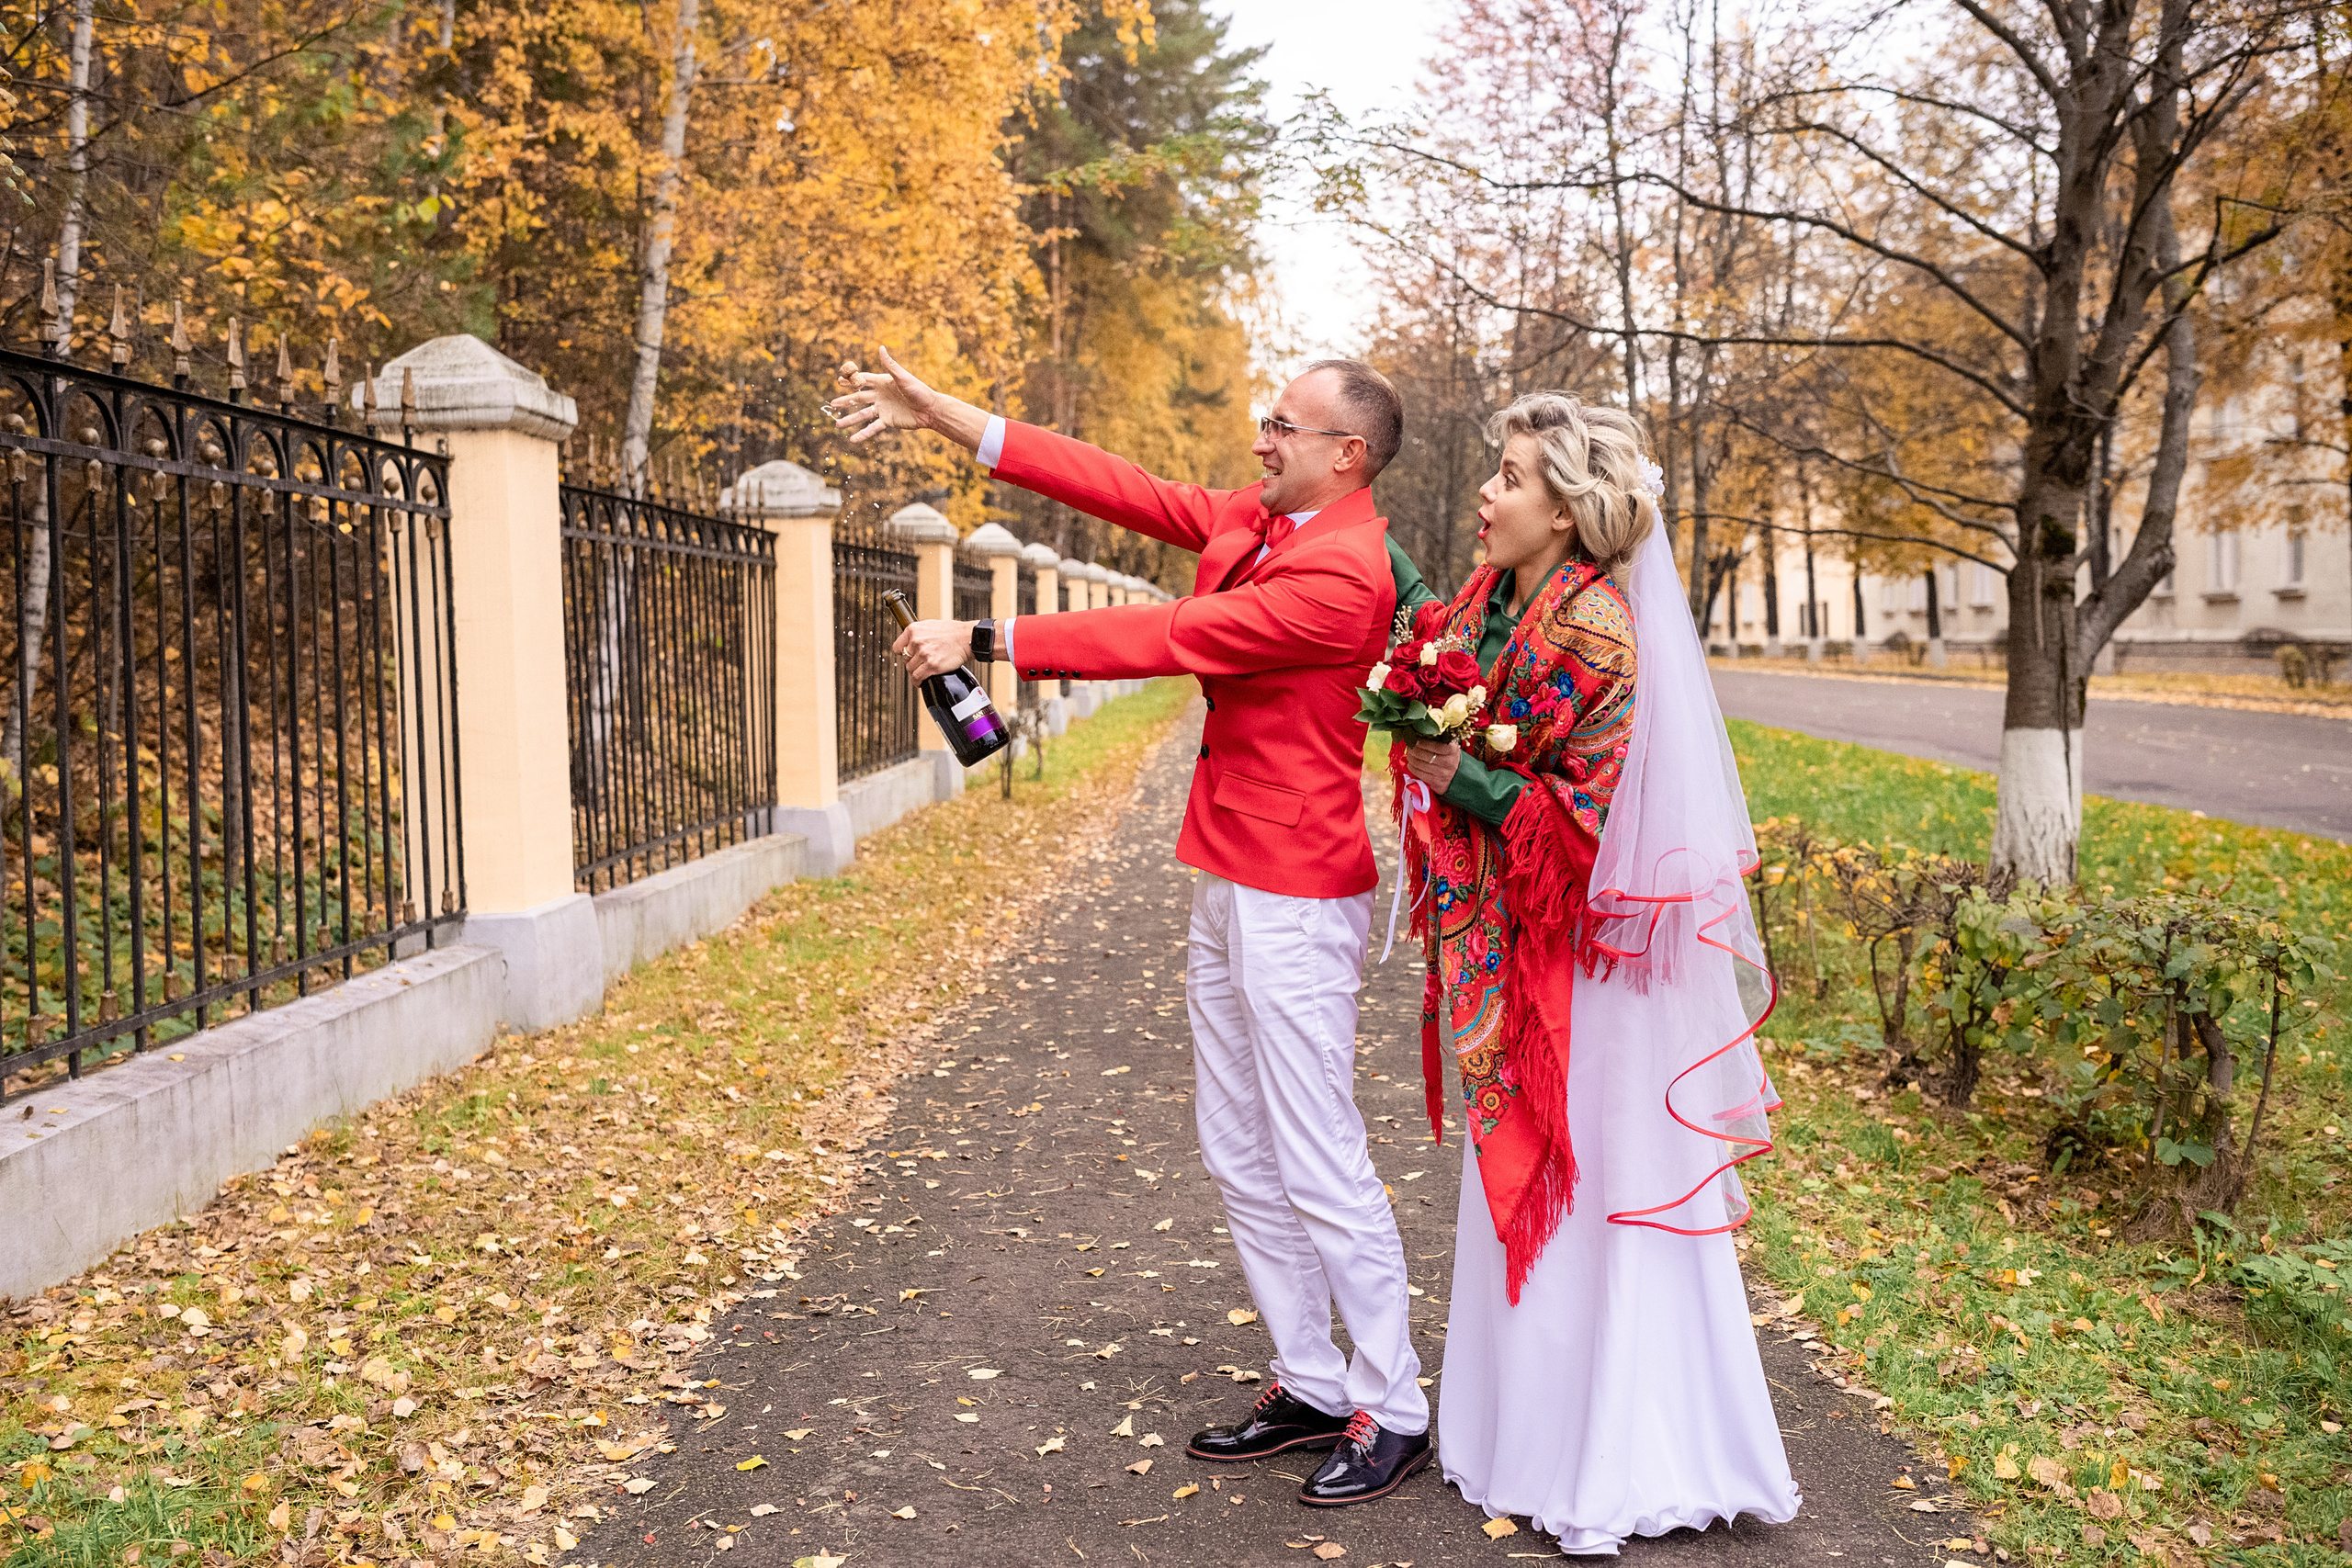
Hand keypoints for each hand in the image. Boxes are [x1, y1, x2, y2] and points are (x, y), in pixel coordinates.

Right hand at [824, 346, 986, 449]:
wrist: (930, 409)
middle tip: (832, 404)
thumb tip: (880, 348)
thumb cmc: (919, 390)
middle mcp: (880, 396)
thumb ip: (890, 365)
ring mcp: (883, 409)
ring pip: (862, 415)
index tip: (838, 381)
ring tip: (837, 425)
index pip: (863, 381)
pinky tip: (853, 439)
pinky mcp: (888, 421)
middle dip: (845, 401)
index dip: (850, 382)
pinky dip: (863, 434)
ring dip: (850, 420)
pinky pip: (872, 428)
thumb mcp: (903, 377)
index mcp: (883, 383)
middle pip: (858, 399)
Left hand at [892, 618, 975, 680]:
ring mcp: (924, 654)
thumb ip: (918, 633)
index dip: (902, 652)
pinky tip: (920, 682)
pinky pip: (917, 677)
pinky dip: (917, 681)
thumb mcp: (930, 625)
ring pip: (910, 669)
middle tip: (921, 662)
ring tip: (922, 672)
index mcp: (913, 630)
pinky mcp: (931, 665)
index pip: (897, 646)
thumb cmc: (952, 631)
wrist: (966, 638)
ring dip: (915, 672)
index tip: (907, 656)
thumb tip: (910, 642)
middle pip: (905, 659)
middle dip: (912, 662)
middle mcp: (916, 641)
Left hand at [1402, 737, 1460, 792]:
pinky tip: (1411, 764)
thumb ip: (1437, 741)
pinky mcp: (1436, 782)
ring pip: (1421, 765)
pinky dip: (1413, 768)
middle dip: (1414, 750)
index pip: (1436, 746)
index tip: (1415, 740)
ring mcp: (1442, 773)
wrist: (1457, 775)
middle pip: (1426, 756)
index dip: (1423, 743)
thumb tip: (1418, 735)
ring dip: (1411, 759)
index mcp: (1452, 750)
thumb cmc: (1449, 757)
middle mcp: (1448, 762)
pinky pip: (1420, 774)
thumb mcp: (1448, 746)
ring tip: (1409, 755)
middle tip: (1409, 747)